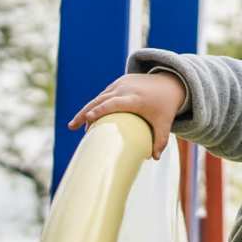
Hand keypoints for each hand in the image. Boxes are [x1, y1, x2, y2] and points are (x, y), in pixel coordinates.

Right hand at [67, 72, 186, 159]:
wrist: (169, 82)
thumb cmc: (166, 106)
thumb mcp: (165, 123)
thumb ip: (161, 141)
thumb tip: (154, 159)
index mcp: (135, 99)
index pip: (114, 103)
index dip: (101, 110)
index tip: (88, 119)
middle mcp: (125, 89)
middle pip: (100, 101)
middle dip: (85, 113)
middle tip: (71, 127)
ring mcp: (120, 84)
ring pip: (98, 98)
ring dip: (86, 110)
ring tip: (75, 125)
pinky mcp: (118, 83)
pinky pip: (103, 95)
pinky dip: (94, 105)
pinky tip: (87, 118)